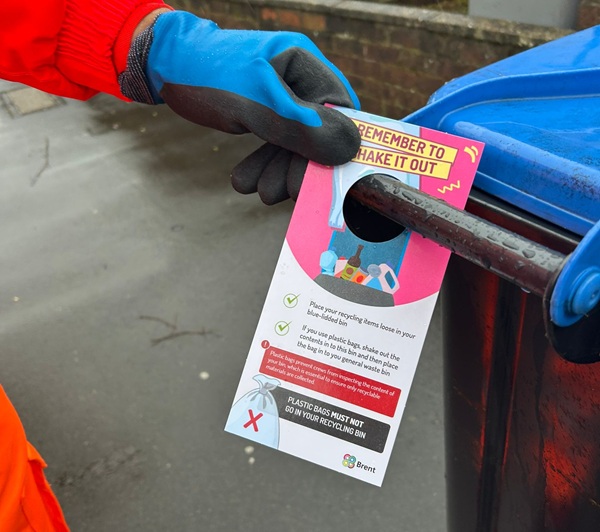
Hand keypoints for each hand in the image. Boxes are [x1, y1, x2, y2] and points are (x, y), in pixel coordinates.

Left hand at [119, 11, 360, 203]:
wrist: (163, 67)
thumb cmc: (208, 75)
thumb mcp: (255, 103)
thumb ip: (300, 127)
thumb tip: (350, 149)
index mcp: (305, 65)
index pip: (340, 111)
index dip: (337, 149)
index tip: (323, 181)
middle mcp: (299, 80)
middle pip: (317, 132)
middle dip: (299, 166)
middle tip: (286, 193)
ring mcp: (282, 98)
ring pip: (294, 143)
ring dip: (278, 170)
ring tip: (260, 191)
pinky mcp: (265, 112)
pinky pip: (274, 143)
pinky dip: (263, 164)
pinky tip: (245, 182)